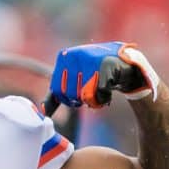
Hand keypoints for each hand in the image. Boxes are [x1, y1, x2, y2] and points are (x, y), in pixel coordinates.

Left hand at [45, 42, 159, 110]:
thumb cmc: (95, 74)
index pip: (57, 90)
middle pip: (70, 94)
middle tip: (91, 93)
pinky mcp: (106, 67)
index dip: (68, 99)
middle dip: (81, 100)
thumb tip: (43, 112)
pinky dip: (104, 99)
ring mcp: (91, 59)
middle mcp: (75, 55)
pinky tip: (109, 91)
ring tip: (99, 92)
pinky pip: (99, 94)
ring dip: (93, 101)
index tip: (78, 96)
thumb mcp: (72, 81)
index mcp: (64, 57)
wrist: (124, 66)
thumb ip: (56, 95)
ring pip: (84, 96)